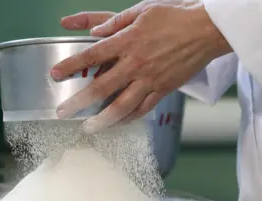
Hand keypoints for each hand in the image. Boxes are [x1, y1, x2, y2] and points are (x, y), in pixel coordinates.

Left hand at [52, 1, 231, 133]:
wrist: (207, 30)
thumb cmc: (175, 16)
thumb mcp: (142, 10)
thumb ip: (115, 22)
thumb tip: (94, 32)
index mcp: (128, 41)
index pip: (92, 56)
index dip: (70, 66)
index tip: (55, 74)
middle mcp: (136, 64)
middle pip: (101, 88)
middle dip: (78, 102)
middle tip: (62, 113)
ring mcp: (150, 80)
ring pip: (122, 106)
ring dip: (102, 120)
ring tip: (88, 128)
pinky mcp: (163, 89)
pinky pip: (142, 109)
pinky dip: (128, 119)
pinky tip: (117, 124)